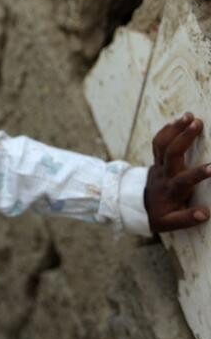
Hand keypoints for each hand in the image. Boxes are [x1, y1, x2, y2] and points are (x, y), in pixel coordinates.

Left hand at [145, 113, 210, 231]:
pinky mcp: (155, 161)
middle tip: (198, 123)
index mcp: (171, 190)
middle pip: (171, 154)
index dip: (198, 174)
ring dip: (175, 128)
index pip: (184, 181)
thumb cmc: (159, 215)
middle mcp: (163, 175)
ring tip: (190, 115)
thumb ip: (186, 219)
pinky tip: (178, 120)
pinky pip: (158, 143)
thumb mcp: (170, 223)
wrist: (135, 208)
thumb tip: (204, 214)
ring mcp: (157, 166)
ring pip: (162, 144)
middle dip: (184, 138)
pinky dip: (167, 131)